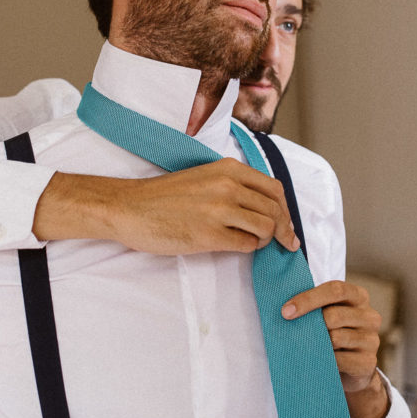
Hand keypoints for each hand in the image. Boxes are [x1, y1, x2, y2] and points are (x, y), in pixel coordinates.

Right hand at [33, 158, 298, 253]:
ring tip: (253, 243)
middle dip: (283, 229)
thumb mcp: (204, 176)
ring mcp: (218, 211)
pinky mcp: (208, 235)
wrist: (130, 207)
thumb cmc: (165, 195)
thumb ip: (234, 185)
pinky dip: (248, 248)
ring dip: (265, 240)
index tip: (286, 224)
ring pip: (265, 228)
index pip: (274, 189)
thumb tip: (265, 206)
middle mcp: (227, 186)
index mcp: (228, 169)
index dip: (285, 209)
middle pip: (274, 210)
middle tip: (282, 242)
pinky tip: (237, 246)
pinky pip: (246, 245)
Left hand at [282, 280, 389, 417]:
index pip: (336, 290)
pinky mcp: (368, 362)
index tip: (286, 311)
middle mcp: (370, 316)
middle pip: (334, 316)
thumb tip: (286, 309)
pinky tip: (320, 360)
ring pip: (336, 338)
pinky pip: (339, 360)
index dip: (309, 299)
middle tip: (294, 333)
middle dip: (310, 325)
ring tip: (309, 347)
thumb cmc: (333, 331)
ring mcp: (372, 340)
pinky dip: (325, 360)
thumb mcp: (327, 313)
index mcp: (358, 296)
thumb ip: (315, 305)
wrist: (353, 367)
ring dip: (317, 344)